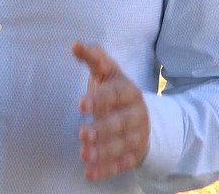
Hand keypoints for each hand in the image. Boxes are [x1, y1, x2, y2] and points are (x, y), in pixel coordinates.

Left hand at [72, 42, 149, 181]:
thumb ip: (93, 58)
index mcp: (128, 92)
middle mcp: (136, 115)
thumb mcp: (108, 72)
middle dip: (102, 130)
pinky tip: (90, 174)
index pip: (114, 95)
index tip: (80, 104)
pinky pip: (121, 165)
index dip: (98, 99)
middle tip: (81, 134)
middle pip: (120, 123)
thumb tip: (75, 45)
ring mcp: (137, 137)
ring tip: (83, 155)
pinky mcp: (134, 155)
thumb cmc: (116, 90)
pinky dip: (106, 170)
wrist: (144, 115)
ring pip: (121, 146)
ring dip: (103, 152)